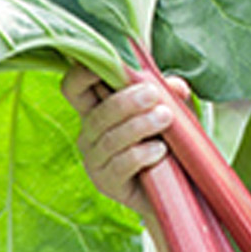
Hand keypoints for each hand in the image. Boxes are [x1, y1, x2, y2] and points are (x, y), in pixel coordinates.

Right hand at [61, 65, 185, 217]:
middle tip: (153, 94)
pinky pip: (121, 164)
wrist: (175, 187)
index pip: (74, 89)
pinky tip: (160, 149)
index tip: (107, 63)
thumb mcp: (168, 112)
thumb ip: (169, 95)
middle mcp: (89, 135)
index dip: (81, 74)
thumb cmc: (165, 141)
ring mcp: (95, 161)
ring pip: (111, 139)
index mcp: (96, 110)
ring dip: (139, 125)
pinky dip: (142, 154)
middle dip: (126, 102)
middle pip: (97, 114)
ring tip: (165, 118)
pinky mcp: (107, 183)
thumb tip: (177, 85)